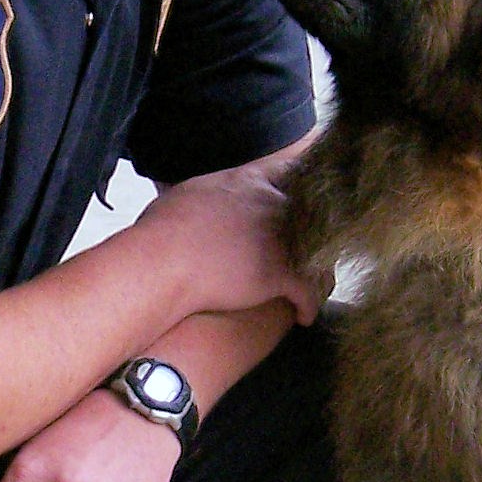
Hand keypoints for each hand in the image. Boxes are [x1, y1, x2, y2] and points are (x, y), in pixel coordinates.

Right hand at [134, 156, 328, 325]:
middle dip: (319, 230)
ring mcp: (279, 239)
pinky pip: (308, 292)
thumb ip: (207, 192)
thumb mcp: (186, 194)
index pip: (294, 165)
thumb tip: (193, 193)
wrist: (163, 261)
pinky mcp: (279, 274)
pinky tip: (302, 316)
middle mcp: (271, 204)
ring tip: (311, 286)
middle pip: (316, 211)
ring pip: (319, 254)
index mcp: (249, 182)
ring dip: (316, 271)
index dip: (308, 176)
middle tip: (317, 247)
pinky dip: (307, 306)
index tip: (314, 185)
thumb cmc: (163, 231)